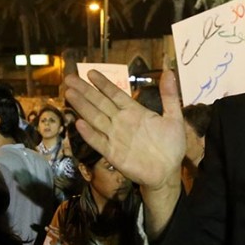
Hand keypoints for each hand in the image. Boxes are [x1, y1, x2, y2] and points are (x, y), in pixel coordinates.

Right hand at [64, 70, 185, 192]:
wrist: (168, 172)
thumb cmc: (171, 145)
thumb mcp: (174, 118)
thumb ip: (169, 96)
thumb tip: (169, 72)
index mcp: (134, 111)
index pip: (115, 94)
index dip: (103, 83)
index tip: (90, 72)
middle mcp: (121, 122)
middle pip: (100, 102)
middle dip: (85, 90)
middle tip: (69, 78)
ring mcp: (116, 137)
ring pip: (95, 118)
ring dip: (82, 106)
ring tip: (70, 93)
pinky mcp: (113, 154)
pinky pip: (99, 142)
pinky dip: (89, 133)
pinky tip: (79, 123)